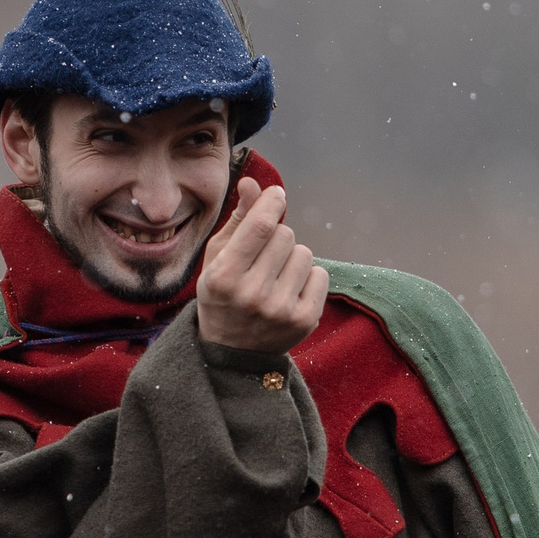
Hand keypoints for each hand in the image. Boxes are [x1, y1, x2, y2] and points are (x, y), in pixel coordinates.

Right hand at [194, 177, 327, 354]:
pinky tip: (289, 291)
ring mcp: (281, 311)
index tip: (276, 195)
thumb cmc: (222, 296)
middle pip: (285, 235)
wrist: (233, 353)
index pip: (260, 226)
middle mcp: (252, 295)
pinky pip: (321, 274)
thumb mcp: (218, 259)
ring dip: (292, 257)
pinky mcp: (305, 321)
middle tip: (263, 258)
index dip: (272, 202)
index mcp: (224, 277)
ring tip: (275, 276)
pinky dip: (308, 277)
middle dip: (277, 237)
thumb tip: (253, 184)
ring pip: (305, 253)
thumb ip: (237, 220)